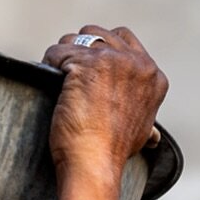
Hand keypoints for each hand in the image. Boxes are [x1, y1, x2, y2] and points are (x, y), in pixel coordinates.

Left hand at [42, 26, 168, 199]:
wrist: (95, 166)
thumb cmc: (112, 155)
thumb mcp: (141, 133)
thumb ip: (144, 118)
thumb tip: (153, 135)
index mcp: (153, 77)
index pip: (125, 41)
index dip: (102, 51)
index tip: (88, 69)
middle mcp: (137, 64)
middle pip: (101, 34)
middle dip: (82, 47)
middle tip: (67, 70)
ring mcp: (112, 62)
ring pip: (79, 38)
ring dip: (64, 53)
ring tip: (56, 74)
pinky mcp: (85, 67)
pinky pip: (57, 52)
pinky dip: (48, 63)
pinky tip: (45, 77)